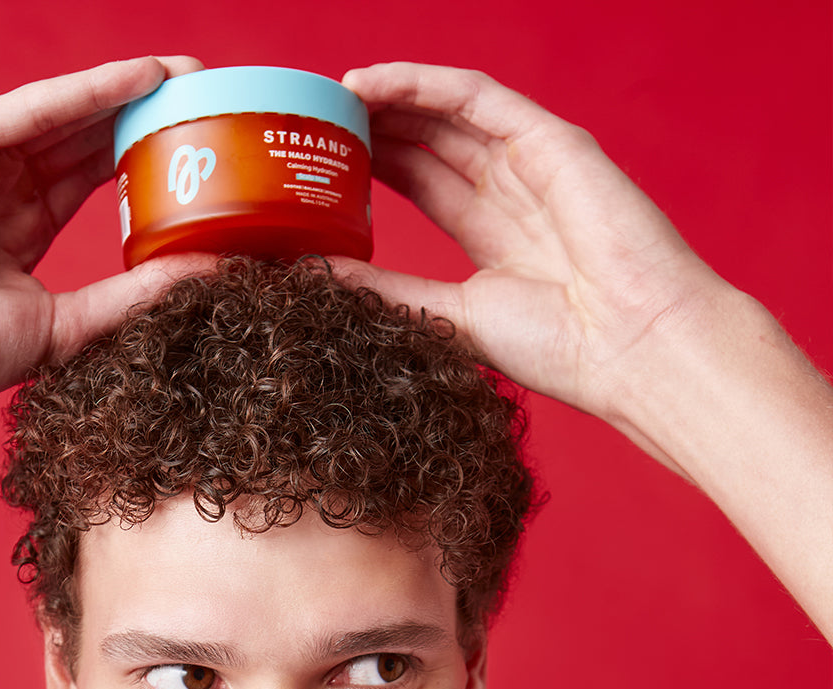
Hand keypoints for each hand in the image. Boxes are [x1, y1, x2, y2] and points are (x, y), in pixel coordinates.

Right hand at [0, 56, 212, 512]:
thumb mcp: (68, 324)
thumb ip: (135, 294)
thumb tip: (211, 273)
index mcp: (21, 230)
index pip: (91, 179)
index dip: (142, 158)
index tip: (199, 149)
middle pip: (81, 140)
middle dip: (141, 116)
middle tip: (205, 96)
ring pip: (60, 117)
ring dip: (123, 93)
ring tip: (184, 77)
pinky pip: (26, 112)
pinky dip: (83, 94)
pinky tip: (135, 79)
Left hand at [337, 63, 728, 434]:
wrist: (630, 348)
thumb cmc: (557, 346)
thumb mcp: (449, 314)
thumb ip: (386, 290)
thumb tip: (317, 276)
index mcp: (496, 237)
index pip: (425, 185)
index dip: (377, 167)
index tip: (327, 165)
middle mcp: (514, 194)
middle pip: (432, 145)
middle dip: (378, 130)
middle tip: (322, 124)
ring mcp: (534, 164)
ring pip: (449, 115)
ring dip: (392, 99)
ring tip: (337, 96)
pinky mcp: (552, 141)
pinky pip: (478, 96)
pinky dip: (425, 84)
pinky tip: (376, 81)